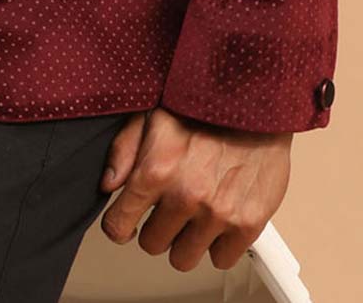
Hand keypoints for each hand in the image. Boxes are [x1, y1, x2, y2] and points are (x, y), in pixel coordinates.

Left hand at [97, 105, 292, 271]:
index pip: (118, 225)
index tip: (125, 221)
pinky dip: (218, 244)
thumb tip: (108, 184)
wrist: (255, 102)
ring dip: (185, 239)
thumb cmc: (204, 105)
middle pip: (152, 244)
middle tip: (168, 206)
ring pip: (184, 258)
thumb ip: (124, 150)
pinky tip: (217, 219)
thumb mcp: (152, 114)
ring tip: (193, 214)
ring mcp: (218, 213)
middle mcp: (185, 195)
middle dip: (156, 226)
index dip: (119, 224)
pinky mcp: (248, 223)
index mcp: (156, 169)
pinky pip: (221, 260)